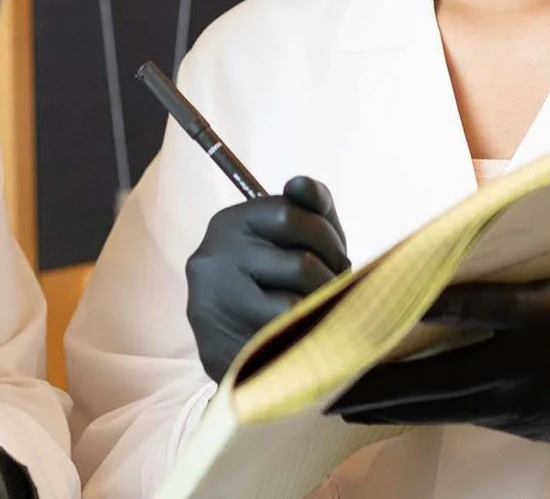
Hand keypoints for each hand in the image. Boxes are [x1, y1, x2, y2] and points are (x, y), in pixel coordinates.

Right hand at [185, 176, 349, 381]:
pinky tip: (298, 335)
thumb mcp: (293, 241)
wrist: (245, 364)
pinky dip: (303, 331)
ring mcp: (215, 297)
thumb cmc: (276, 290)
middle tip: (334, 288)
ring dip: (319, 306)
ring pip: (295, 301)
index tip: (335, 256)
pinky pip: (286, 329)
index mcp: (231, 222)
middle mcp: (214, 254)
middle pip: (299, 257)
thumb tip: (300, 183)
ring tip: (317, 312)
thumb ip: (310, 208)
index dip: (325, 236)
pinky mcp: (220, 338)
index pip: (290, 211)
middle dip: (329, 276)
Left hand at [328, 252, 549, 444]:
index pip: (484, 306)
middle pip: (450, 377)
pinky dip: (439, 410)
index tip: (380, 308)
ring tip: (347, 404)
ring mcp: (539, 404)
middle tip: (333, 385)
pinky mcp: (539, 428)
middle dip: (386, 385)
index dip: (434, 306)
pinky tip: (399, 408)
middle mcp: (543, 363)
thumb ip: (509, 271)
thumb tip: (434, 263)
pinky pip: (479, 417)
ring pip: (455, 407)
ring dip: (398, 408)